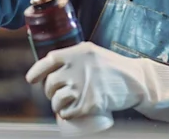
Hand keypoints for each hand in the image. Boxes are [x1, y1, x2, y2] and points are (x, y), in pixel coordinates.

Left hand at [25, 42, 147, 118]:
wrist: (137, 81)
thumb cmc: (115, 67)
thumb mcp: (92, 52)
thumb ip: (75, 56)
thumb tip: (54, 64)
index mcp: (77, 53)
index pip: (48, 60)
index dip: (36, 71)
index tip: (31, 80)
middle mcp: (77, 68)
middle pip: (51, 83)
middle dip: (50, 91)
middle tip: (57, 94)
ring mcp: (83, 86)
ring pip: (57, 99)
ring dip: (57, 105)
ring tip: (64, 105)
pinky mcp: (89, 103)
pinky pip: (68, 112)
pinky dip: (66, 115)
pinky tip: (70, 113)